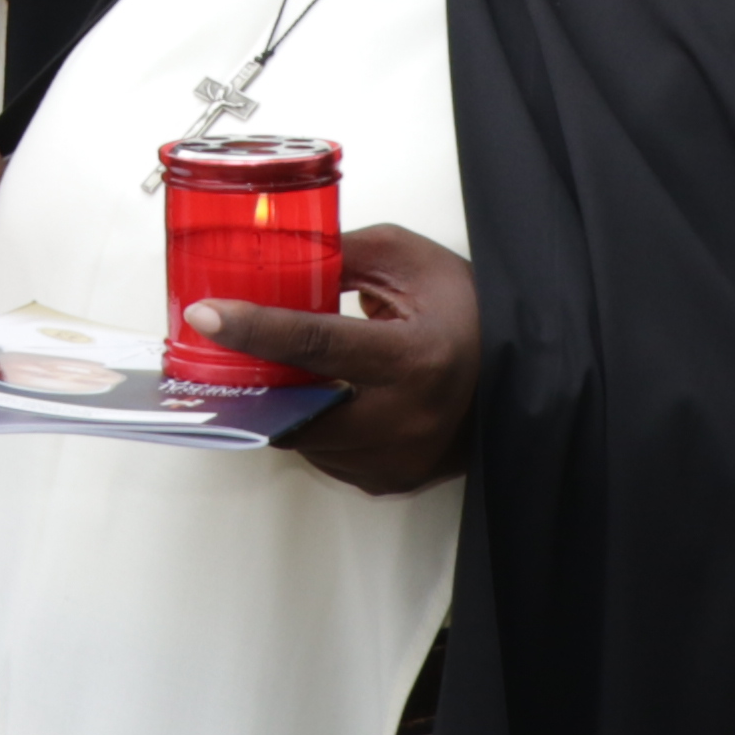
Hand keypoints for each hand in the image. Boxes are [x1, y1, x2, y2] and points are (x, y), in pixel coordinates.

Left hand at [181, 220, 482, 495]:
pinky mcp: (389, 479)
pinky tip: (319, 393)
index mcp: (415, 358)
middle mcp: (408, 419)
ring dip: (283, 402)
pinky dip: (310, 424)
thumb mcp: (409, 261)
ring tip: (285, 363)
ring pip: (304, 437)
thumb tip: (275, 256)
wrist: (526, 373)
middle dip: (257, 376)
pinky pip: (324, 455)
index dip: (254, 329)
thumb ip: (340, 255)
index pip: (316, 345)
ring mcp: (398, 458)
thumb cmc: (471, 315)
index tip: (208, 316)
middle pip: (295, 406)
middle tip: (230, 344)